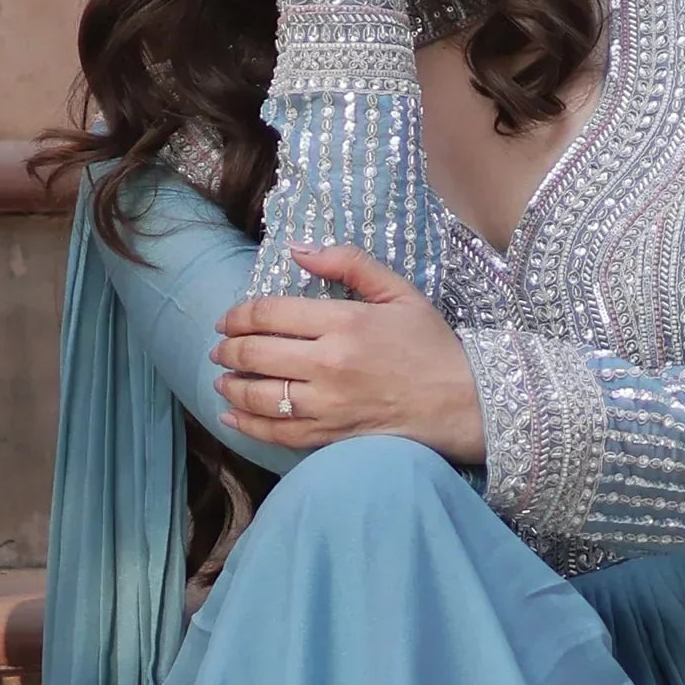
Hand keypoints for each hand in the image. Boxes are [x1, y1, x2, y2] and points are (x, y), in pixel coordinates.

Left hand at [213, 244, 485, 463]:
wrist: (464, 403)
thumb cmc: (432, 346)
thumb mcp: (399, 292)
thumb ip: (349, 263)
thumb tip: (298, 249)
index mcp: (344, 322)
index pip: (269, 314)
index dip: (239, 315)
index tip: (229, 319)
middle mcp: (329, 364)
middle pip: (255, 354)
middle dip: (228, 349)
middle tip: (220, 348)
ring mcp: (328, 404)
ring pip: (260, 395)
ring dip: (231, 386)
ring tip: (222, 380)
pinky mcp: (332, 435)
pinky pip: (278, 433)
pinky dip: (248, 426)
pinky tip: (231, 417)